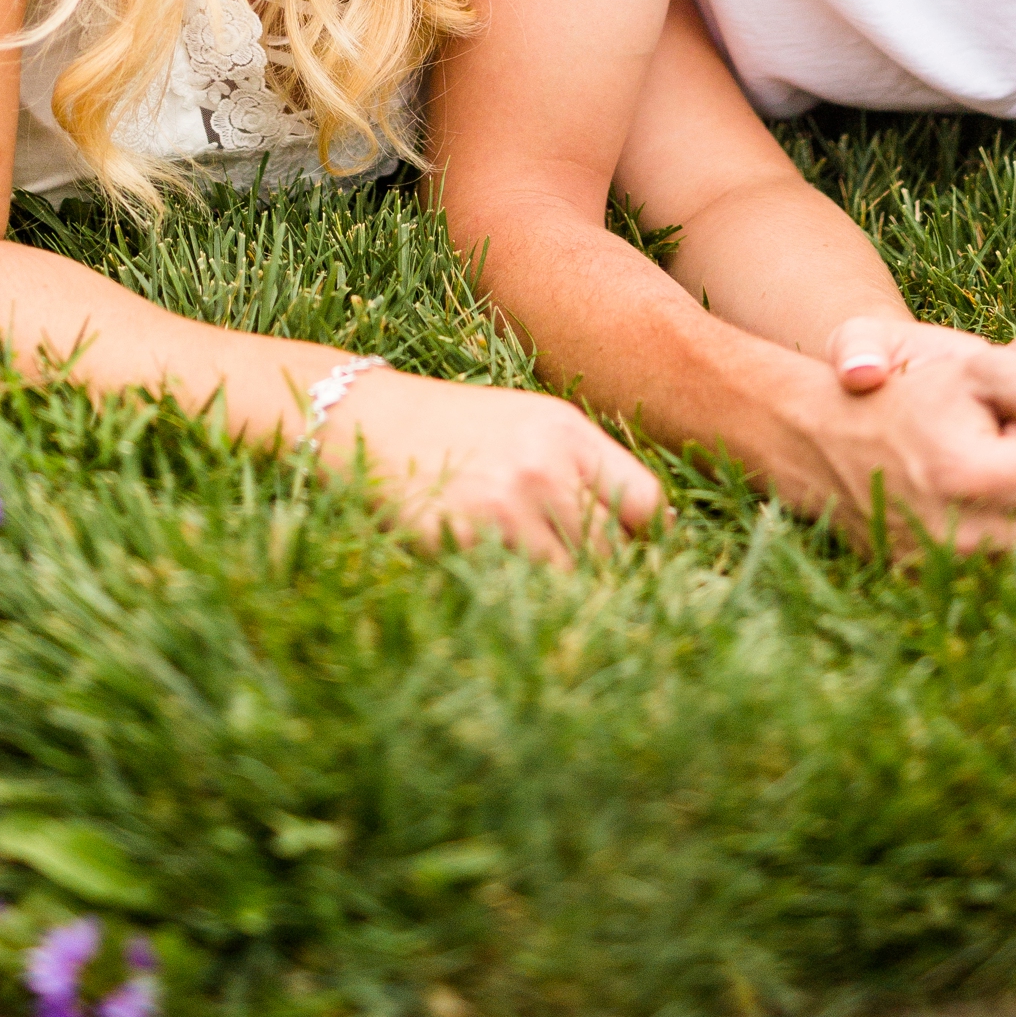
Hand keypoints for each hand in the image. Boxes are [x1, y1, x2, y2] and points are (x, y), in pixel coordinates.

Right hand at [325, 369, 664, 563]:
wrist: (364, 420)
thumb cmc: (454, 426)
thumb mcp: (530, 423)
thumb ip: (586, 468)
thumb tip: (651, 533)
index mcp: (568, 434)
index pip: (647, 505)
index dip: (643, 538)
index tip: (627, 551)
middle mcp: (545, 469)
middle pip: (612, 553)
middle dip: (600, 570)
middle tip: (573, 573)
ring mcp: (505, 511)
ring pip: (569, 582)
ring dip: (557, 589)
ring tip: (534, 577)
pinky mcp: (465, 544)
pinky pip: (517, 592)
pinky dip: (515, 596)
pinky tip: (498, 578)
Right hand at [760, 313, 1015, 556]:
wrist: (820, 434)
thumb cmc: (913, 391)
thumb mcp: (982, 368)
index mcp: (975, 474)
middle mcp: (960, 537)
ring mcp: (944, 571)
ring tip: (1009, 486)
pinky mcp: (931, 588)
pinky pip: (1008, 580)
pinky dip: (1009, 548)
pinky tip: (986, 512)